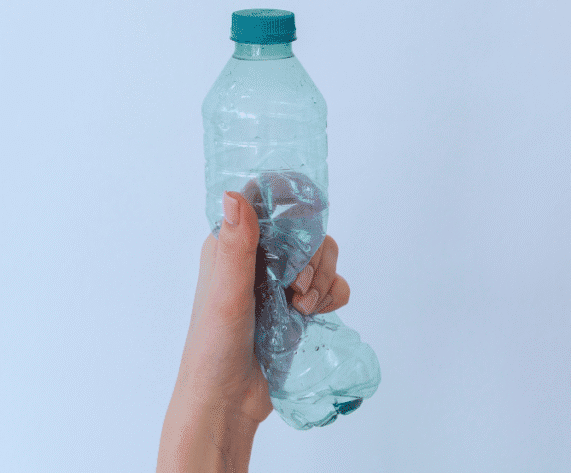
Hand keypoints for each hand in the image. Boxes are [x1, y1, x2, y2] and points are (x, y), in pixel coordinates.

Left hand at [158, 191, 349, 471]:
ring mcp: (280, 281)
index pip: (268, 202)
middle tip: (295, 289)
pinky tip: (314, 316)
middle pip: (306, 229)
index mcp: (230, 244)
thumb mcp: (227, 293)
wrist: (229, 399)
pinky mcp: (299, 304)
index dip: (292, 209)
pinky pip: (333, 285)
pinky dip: (331, 296)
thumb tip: (234, 195)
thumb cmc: (214, 347)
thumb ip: (236, 246)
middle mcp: (257, 257)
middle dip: (312, 258)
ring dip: (322, 280)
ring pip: (323, 257)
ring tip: (302, 308)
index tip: (302, 233)